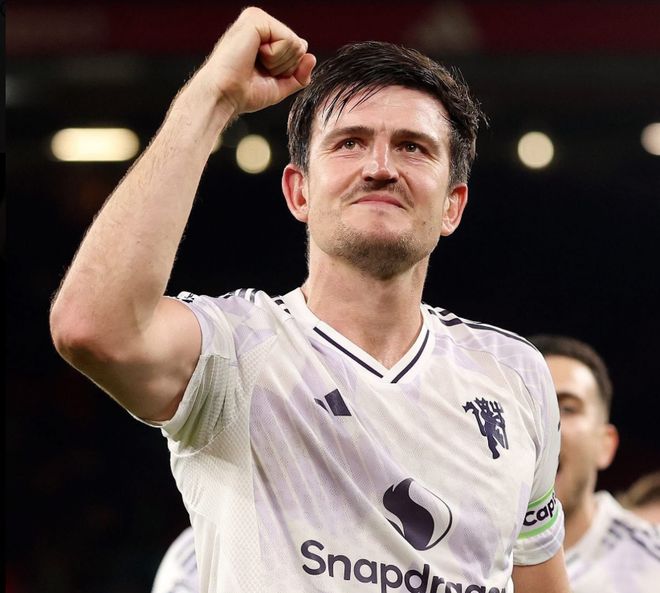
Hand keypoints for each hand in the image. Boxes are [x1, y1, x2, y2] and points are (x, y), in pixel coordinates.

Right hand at [197, 7, 315, 115]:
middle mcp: (261, 23)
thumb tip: (312, 57)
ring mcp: (258, 19)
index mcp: (265, 36)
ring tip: (254, 64)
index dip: (288, 70)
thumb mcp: (279, 86)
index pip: (298, 49)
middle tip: (259, 70)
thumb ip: (299, 74)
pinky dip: (275, 56)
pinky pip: (287, 40)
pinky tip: (254, 56)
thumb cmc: (244, 93)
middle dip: (285, 67)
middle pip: (300, 46)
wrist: (225, 96)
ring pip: (296, 44)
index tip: (264, 75)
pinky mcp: (256, 19)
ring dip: (279, 63)